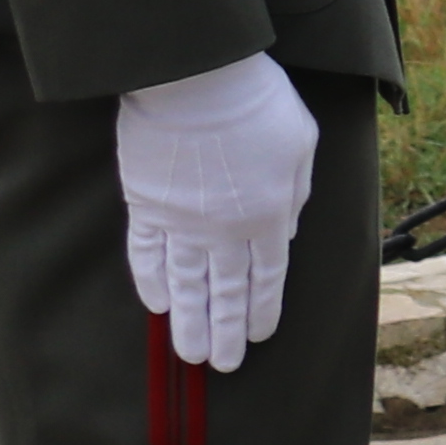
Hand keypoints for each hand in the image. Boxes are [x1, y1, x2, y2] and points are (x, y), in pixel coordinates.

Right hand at [112, 54, 316, 373]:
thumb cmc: (257, 104)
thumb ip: (295, 195)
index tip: (259, 338)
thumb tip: (285, 233)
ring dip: (188, 322)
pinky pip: (145, 252)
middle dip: (225, 332)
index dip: (263, 311)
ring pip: (184, 282)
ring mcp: (180, 218)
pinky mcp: (144, 202)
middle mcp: (224, 227)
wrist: (195, 78)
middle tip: (221, 366)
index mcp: (269, 216)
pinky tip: (155, 306)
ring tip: (189, 355)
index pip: (267, 277)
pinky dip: (149, 281)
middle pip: (225, 291)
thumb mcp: (301, 146)